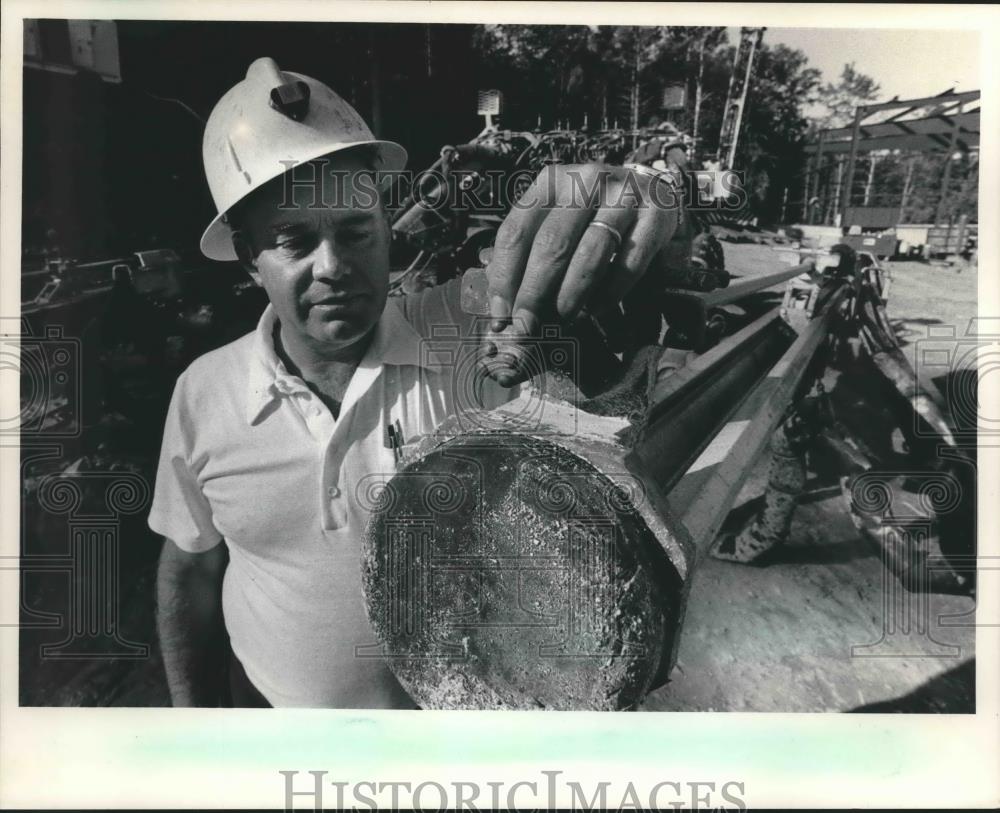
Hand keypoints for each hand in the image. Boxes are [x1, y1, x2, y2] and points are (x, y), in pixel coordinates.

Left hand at [480, 163, 681, 385]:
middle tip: (528, 326)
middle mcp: (587, 181)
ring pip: (590, 252)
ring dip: (571, 294)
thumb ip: (528, 253)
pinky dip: (609, 292)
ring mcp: (625, 195)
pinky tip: (595, 309)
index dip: (505, 278)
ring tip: (563, 319)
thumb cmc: (593, 215)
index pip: (517, 231)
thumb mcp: (556, 220)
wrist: (652, 193)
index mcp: (552, 181)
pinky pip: (629, 262)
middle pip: (552, 243)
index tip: (501, 315)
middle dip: (535, 292)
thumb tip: (501, 305)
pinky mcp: (657, 216)